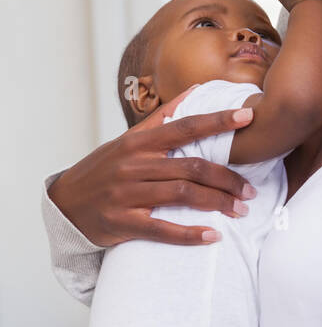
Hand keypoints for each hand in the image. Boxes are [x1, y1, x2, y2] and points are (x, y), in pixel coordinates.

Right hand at [48, 88, 256, 246]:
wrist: (64, 204)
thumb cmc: (104, 169)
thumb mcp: (129, 140)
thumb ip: (163, 118)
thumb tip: (195, 90)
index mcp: (139, 142)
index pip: (185, 126)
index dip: (217, 121)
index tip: (247, 118)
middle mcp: (134, 165)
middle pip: (192, 167)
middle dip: (228, 179)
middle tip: (250, 190)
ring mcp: (127, 194)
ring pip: (182, 195)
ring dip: (217, 203)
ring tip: (240, 210)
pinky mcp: (123, 223)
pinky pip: (162, 229)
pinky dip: (190, 233)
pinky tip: (213, 236)